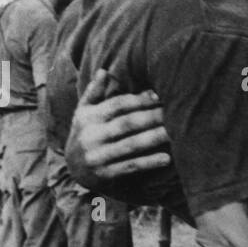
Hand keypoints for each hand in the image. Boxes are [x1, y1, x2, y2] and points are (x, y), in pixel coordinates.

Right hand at [65, 69, 170, 185]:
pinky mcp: (105, 174)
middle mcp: (91, 136)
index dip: (138, 100)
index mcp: (88, 117)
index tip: (159, 96)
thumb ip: (94, 93)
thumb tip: (104, 71)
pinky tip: (167, 158)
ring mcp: (98, 156)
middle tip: (173, 112)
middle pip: (126, 123)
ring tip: (175, 132)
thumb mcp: (83, 113)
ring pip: (131, 145)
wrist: (72, 170)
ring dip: (154, 138)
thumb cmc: (85, 134)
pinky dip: (149, 162)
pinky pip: (130, 166)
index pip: (116, 105)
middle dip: (151, 117)